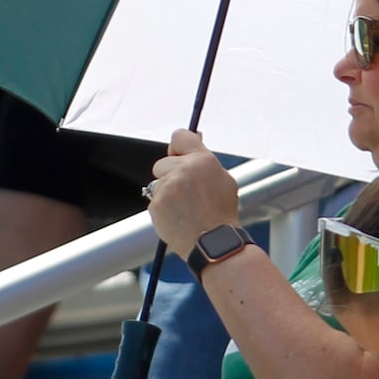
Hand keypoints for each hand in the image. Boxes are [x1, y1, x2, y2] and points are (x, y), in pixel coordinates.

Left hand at [147, 130, 244, 259]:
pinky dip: (163, 207)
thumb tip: (195, 139)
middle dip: (171, 174)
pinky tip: (178, 216)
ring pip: (158, 182)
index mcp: (203, 160)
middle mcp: (183, 170)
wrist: (213, 242)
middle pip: (163, 162)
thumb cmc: (221, 213)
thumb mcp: (223, 179)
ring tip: (184, 207)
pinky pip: (155, 200)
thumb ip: (205, 159)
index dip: (178, 146)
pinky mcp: (157, 204)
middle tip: (186, 191)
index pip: (180, 136)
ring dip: (167, 192)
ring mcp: (168, 188)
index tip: (178, 153)